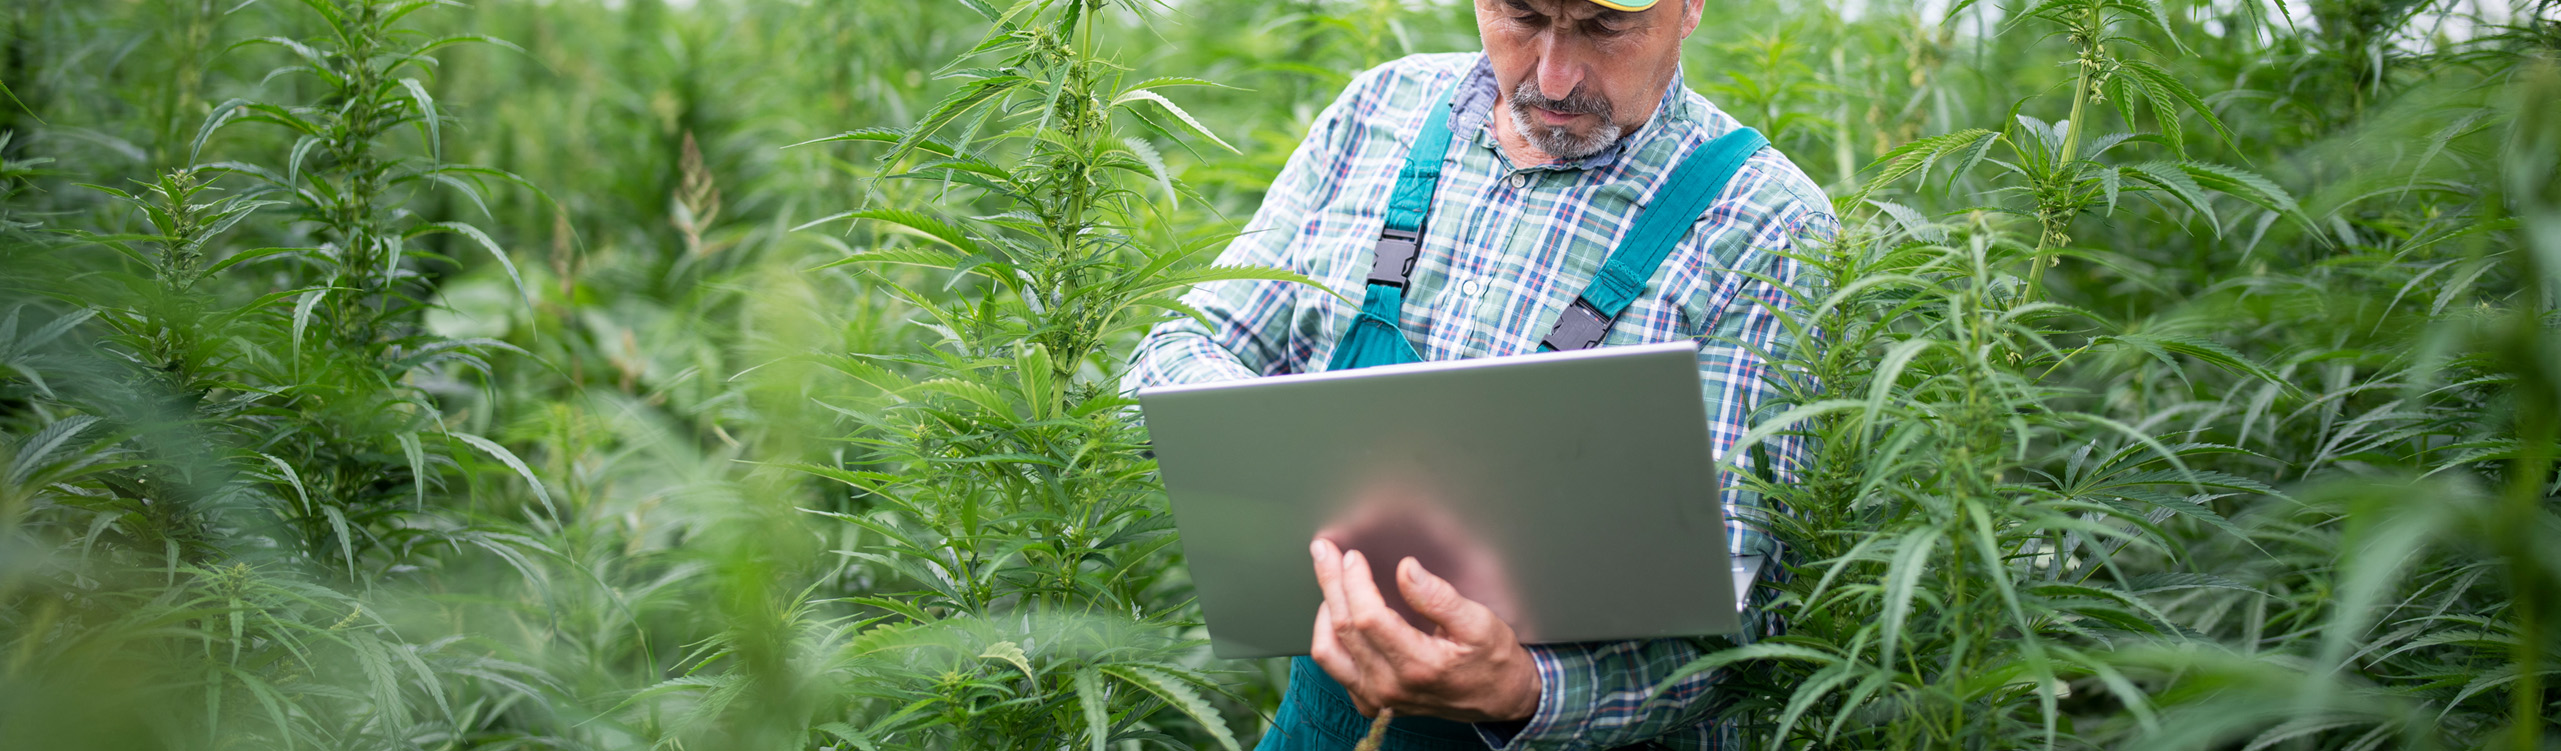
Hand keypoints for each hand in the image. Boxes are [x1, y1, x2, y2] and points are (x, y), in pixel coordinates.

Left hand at [1307, 537, 1541, 722]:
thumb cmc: (1491, 660)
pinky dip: (1329, 638)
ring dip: (1324, 611)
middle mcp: (1391, 686)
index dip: (1356, 582)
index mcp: (1419, 665)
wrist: (1499, 698)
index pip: (1368, 618)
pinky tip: (1338, 615)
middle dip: (1331, 582)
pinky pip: (1335, 668)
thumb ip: (1439, 597)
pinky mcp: (1372, 701)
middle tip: (1326, 552)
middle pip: (1343, 628)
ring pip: (1328, 651)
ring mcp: (1378, 698)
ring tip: (1331, 581)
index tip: (1354, 557)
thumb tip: (1407, 570)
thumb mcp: (1478, 622)